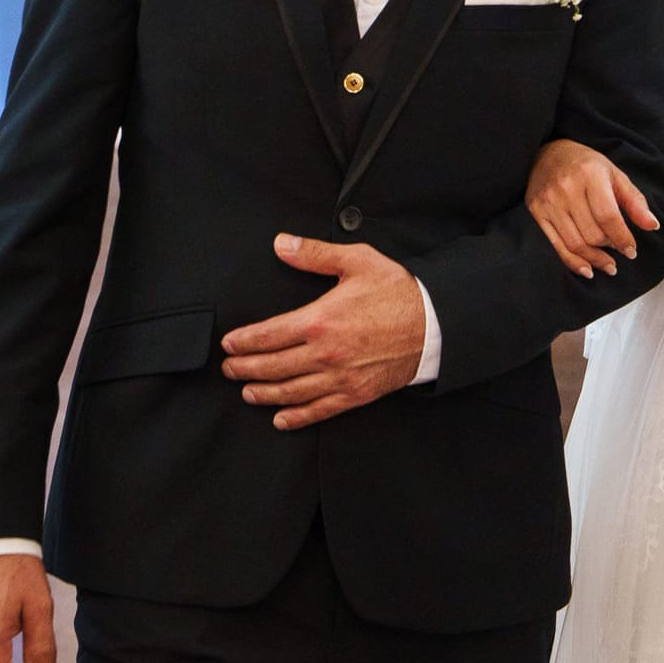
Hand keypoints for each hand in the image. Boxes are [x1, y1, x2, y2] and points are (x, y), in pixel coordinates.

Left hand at [225, 237, 425, 427]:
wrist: (434, 324)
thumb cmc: (397, 291)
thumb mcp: (357, 261)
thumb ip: (315, 254)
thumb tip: (281, 244)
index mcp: (320, 320)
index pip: (268, 336)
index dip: (243, 341)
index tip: (229, 343)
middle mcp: (325, 354)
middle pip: (272, 366)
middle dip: (244, 368)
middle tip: (228, 369)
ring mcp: (340, 377)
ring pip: (290, 391)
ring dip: (263, 393)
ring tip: (247, 392)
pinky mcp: (356, 394)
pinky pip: (319, 410)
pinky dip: (296, 417)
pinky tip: (280, 419)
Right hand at [526, 139, 657, 278]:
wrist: (547, 154)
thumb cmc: (586, 165)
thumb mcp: (615, 175)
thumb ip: (635, 201)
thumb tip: (652, 226)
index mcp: (589, 174)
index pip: (608, 216)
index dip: (622, 238)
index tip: (631, 251)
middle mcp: (566, 188)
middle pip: (592, 233)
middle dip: (610, 247)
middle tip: (618, 251)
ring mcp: (548, 201)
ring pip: (575, 244)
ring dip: (595, 259)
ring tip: (608, 265)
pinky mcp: (536, 212)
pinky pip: (556, 247)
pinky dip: (574, 263)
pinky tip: (588, 269)